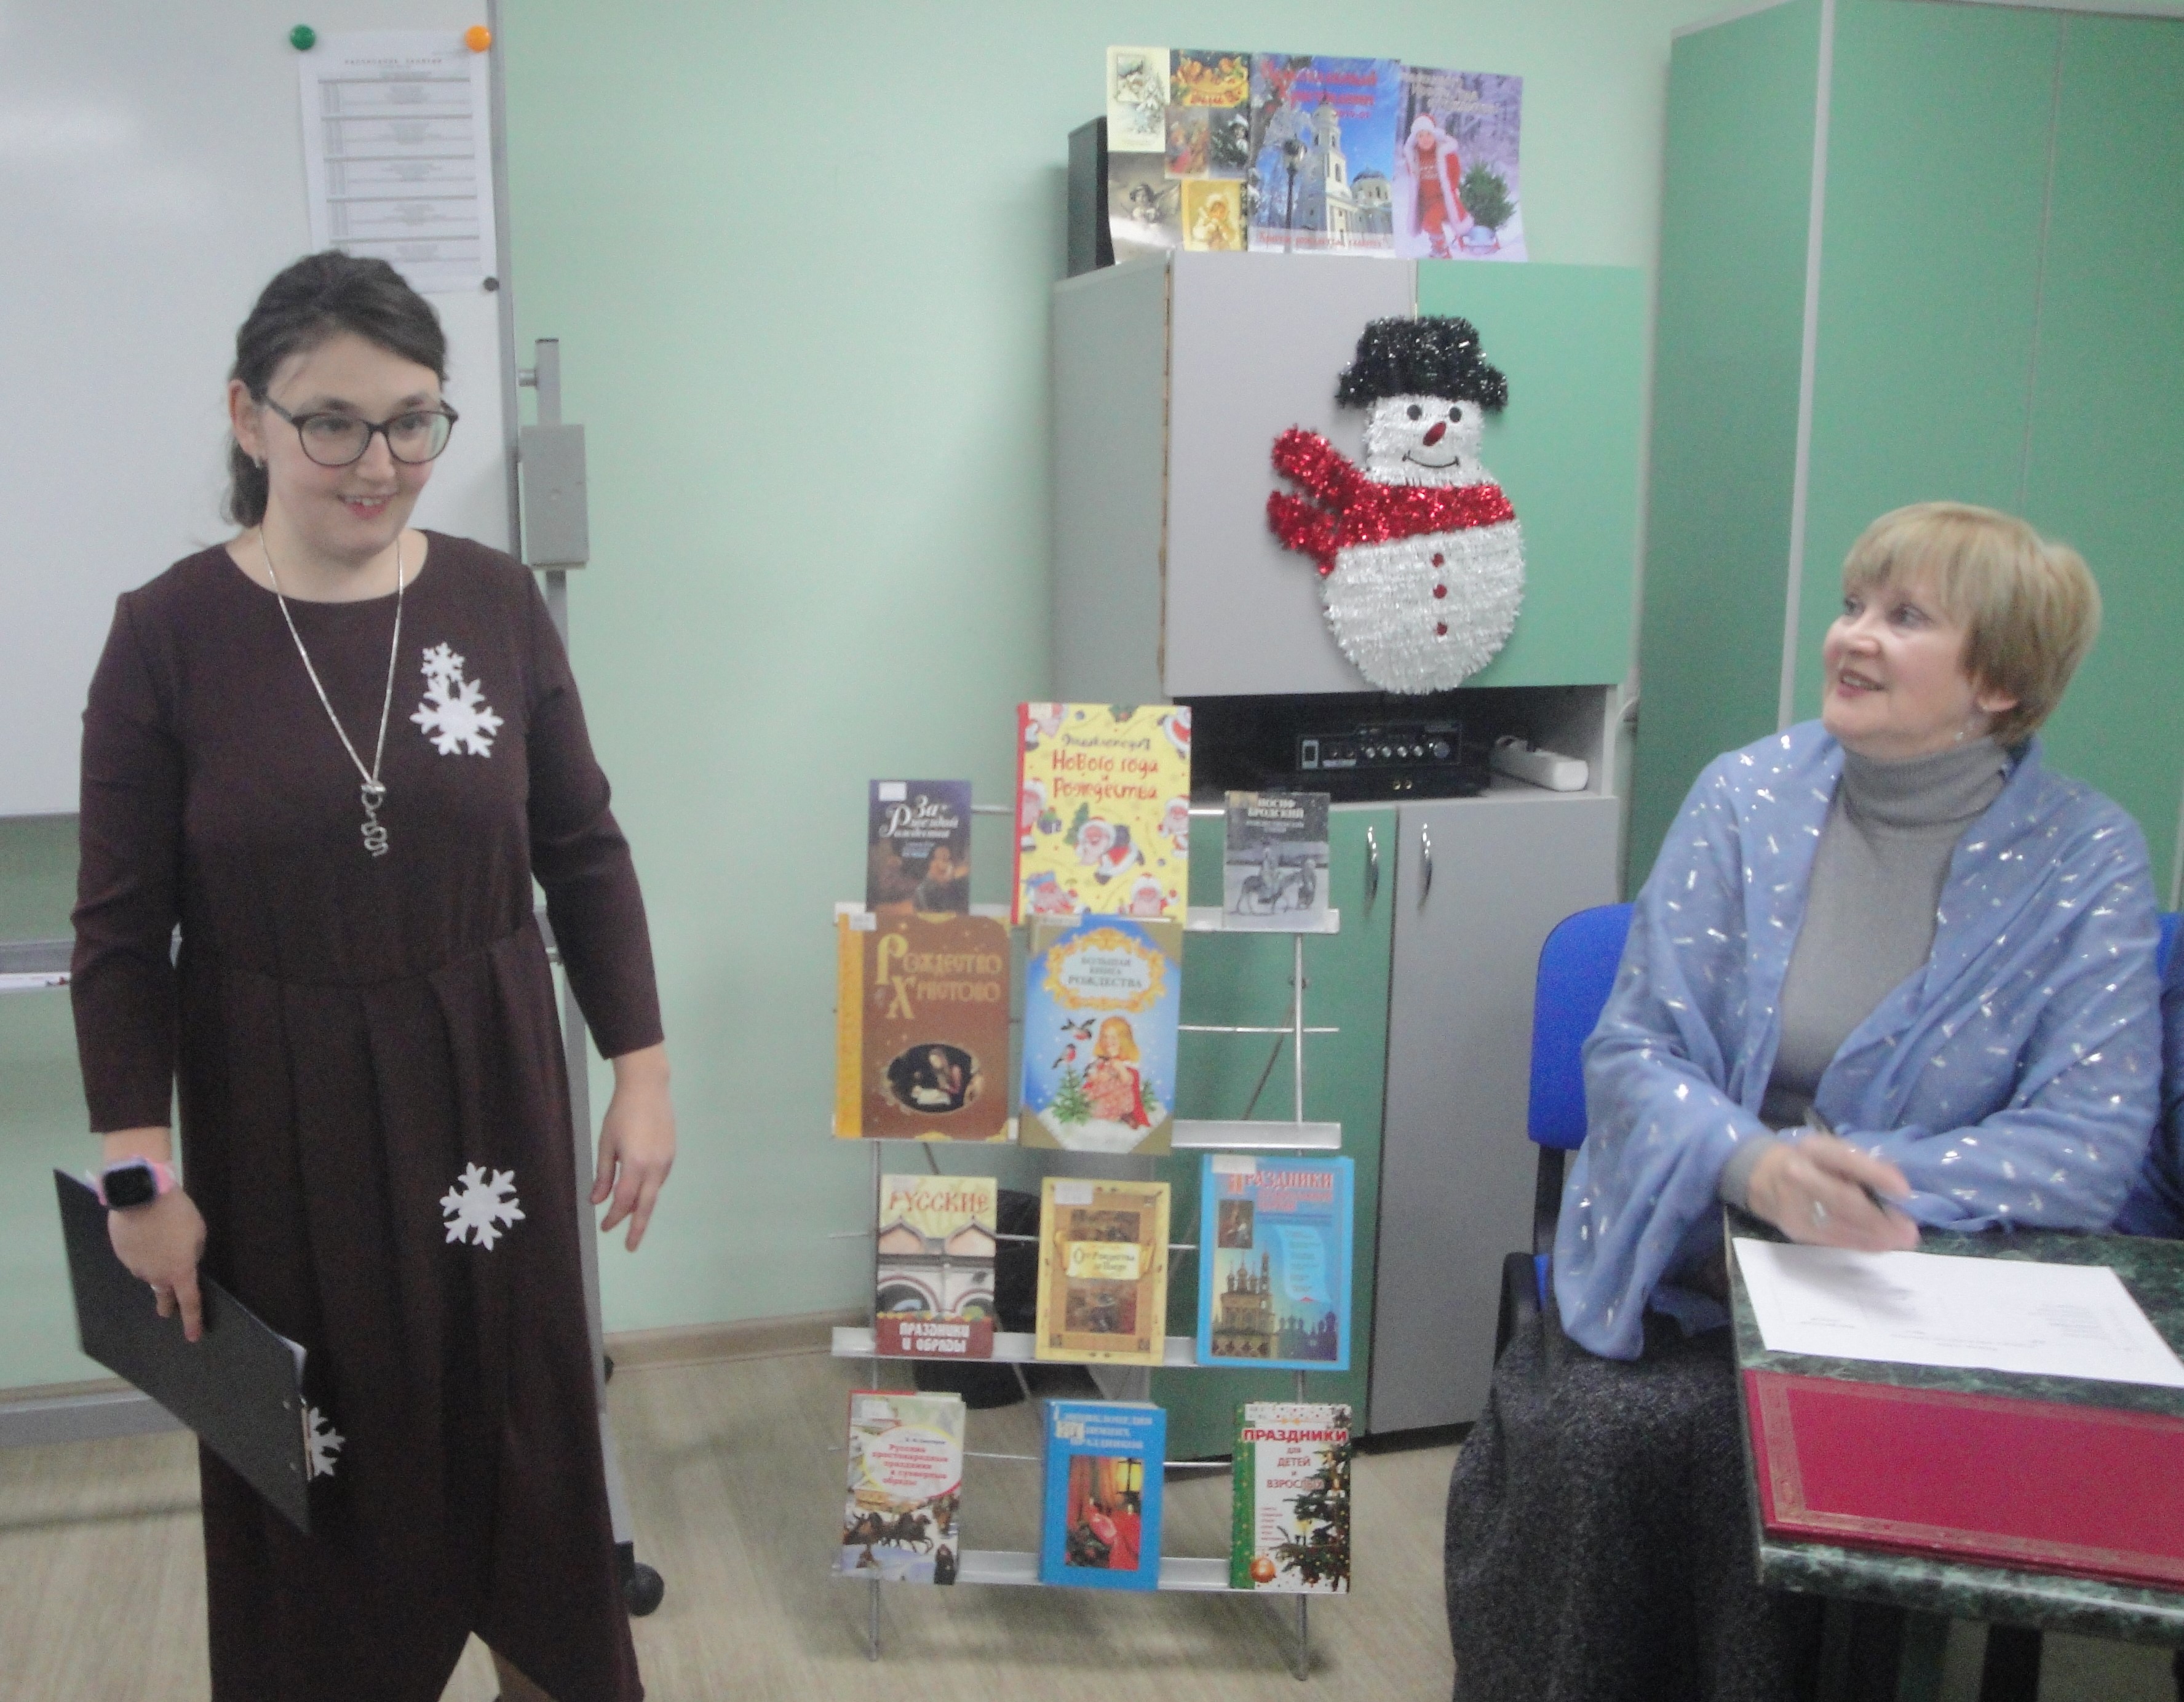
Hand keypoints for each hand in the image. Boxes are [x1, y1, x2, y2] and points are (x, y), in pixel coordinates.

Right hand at [107, 1189, 208, 1341]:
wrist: (142, 1195)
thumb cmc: (177, 1213)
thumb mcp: (197, 1232)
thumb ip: (193, 1253)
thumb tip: (184, 1262)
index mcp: (179, 1271)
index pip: (189, 1302)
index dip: (192, 1320)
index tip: (193, 1336)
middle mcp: (156, 1274)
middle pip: (163, 1294)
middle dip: (167, 1304)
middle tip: (166, 1311)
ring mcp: (136, 1266)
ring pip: (149, 1272)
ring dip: (155, 1264)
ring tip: (160, 1241)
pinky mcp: (122, 1255)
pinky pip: (136, 1258)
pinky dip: (142, 1251)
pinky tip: (145, 1235)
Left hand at [592, 1043, 674, 1251]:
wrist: (648, 1089)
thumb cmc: (621, 1114)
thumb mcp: (606, 1144)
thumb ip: (604, 1175)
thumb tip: (597, 1200)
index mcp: (635, 1165)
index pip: (624, 1200)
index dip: (613, 1217)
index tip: (604, 1227)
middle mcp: (655, 1167)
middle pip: (646, 1206)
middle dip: (637, 1228)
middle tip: (630, 1247)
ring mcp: (666, 1161)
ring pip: (653, 1193)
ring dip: (641, 1206)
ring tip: (629, 1217)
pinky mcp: (671, 1154)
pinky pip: (659, 1179)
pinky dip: (648, 1189)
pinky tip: (639, 1189)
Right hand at [1748, 1132, 1919, 1252]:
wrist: (1761, 1177)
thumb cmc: (1808, 1161)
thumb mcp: (1833, 1151)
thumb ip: (1863, 1164)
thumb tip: (1898, 1187)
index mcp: (1813, 1150)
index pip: (1845, 1159)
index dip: (1876, 1175)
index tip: (1904, 1191)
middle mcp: (1800, 1176)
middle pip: (1844, 1200)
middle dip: (1880, 1218)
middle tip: (1910, 1230)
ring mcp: (1796, 1206)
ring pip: (1841, 1226)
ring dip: (1876, 1237)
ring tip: (1902, 1240)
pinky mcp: (1797, 1230)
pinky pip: (1834, 1240)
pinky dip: (1861, 1243)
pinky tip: (1881, 1244)